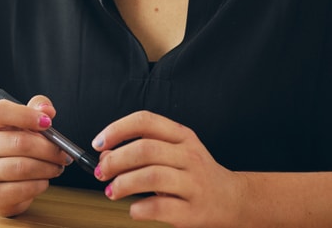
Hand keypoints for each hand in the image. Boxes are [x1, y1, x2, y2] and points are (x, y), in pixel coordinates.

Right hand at [0, 94, 71, 215]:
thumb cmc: (13, 146)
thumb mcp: (24, 122)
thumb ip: (37, 108)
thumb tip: (48, 110)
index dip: (26, 115)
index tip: (48, 122)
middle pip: (19, 142)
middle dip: (49, 149)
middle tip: (63, 153)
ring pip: (23, 168)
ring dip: (48, 167)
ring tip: (56, 166)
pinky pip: (25, 189)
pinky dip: (41, 184)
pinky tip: (43, 179)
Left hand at [92, 111, 246, 227]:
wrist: (232, 199)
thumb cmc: (194, 174)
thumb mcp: (173, 153)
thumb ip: (142, 150)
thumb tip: (106, 156)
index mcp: (182, 137)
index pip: (145, 121)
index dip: (117, 129)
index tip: (99, 143)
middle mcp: (190, 156)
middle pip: (145, 149)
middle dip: (115, 161)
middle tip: (100, 172)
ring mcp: (194, 183)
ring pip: (152, 176)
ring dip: (123, 184)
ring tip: (112, 191)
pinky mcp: (194, 211)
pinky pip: (160, 207)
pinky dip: (139, 209)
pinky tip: (134, 209)